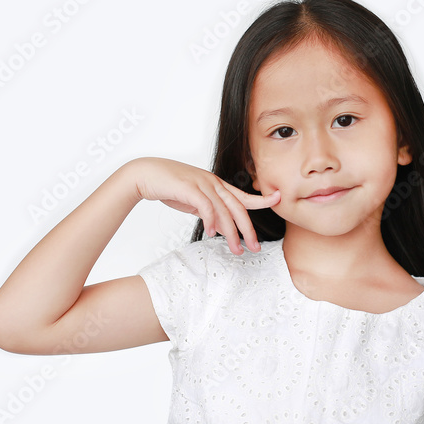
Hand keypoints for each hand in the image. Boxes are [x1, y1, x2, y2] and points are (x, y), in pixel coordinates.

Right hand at [128, 157, 279, 254]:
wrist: (145, 174)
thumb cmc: (168, 186)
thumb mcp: (193, 201)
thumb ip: (208, 211)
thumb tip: (219, 227)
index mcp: (216, 184)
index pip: (243, 195)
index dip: (261, 198)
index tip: (278, 199)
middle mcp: (213, 182)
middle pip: (238, 207)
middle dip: (248, 229)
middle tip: (254, 248)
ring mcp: (202, 184)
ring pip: (224, 211)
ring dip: (231, 232)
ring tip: (236, 249)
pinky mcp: (189, 188)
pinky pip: (205, 207)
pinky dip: (210, 221)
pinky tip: (211, 234)